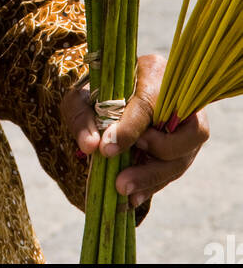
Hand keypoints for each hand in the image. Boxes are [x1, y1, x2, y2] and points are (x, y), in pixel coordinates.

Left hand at [63, 53, 208, 216]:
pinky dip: (154, 184)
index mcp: (153, 71)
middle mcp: (178, 96)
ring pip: (184, 156)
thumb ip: (81, 117)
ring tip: (123, 190)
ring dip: (153, 178)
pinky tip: (134, 197)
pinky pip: (175, 169)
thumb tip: (90, 146)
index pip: (149, 103)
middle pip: (183, 133)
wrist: (106, 99)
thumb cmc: (95, 94)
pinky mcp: (185, 145)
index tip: (107, 150)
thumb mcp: (80, 98)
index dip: (130, 129)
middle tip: (120, 182)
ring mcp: (187, 122)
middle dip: (152, 164)